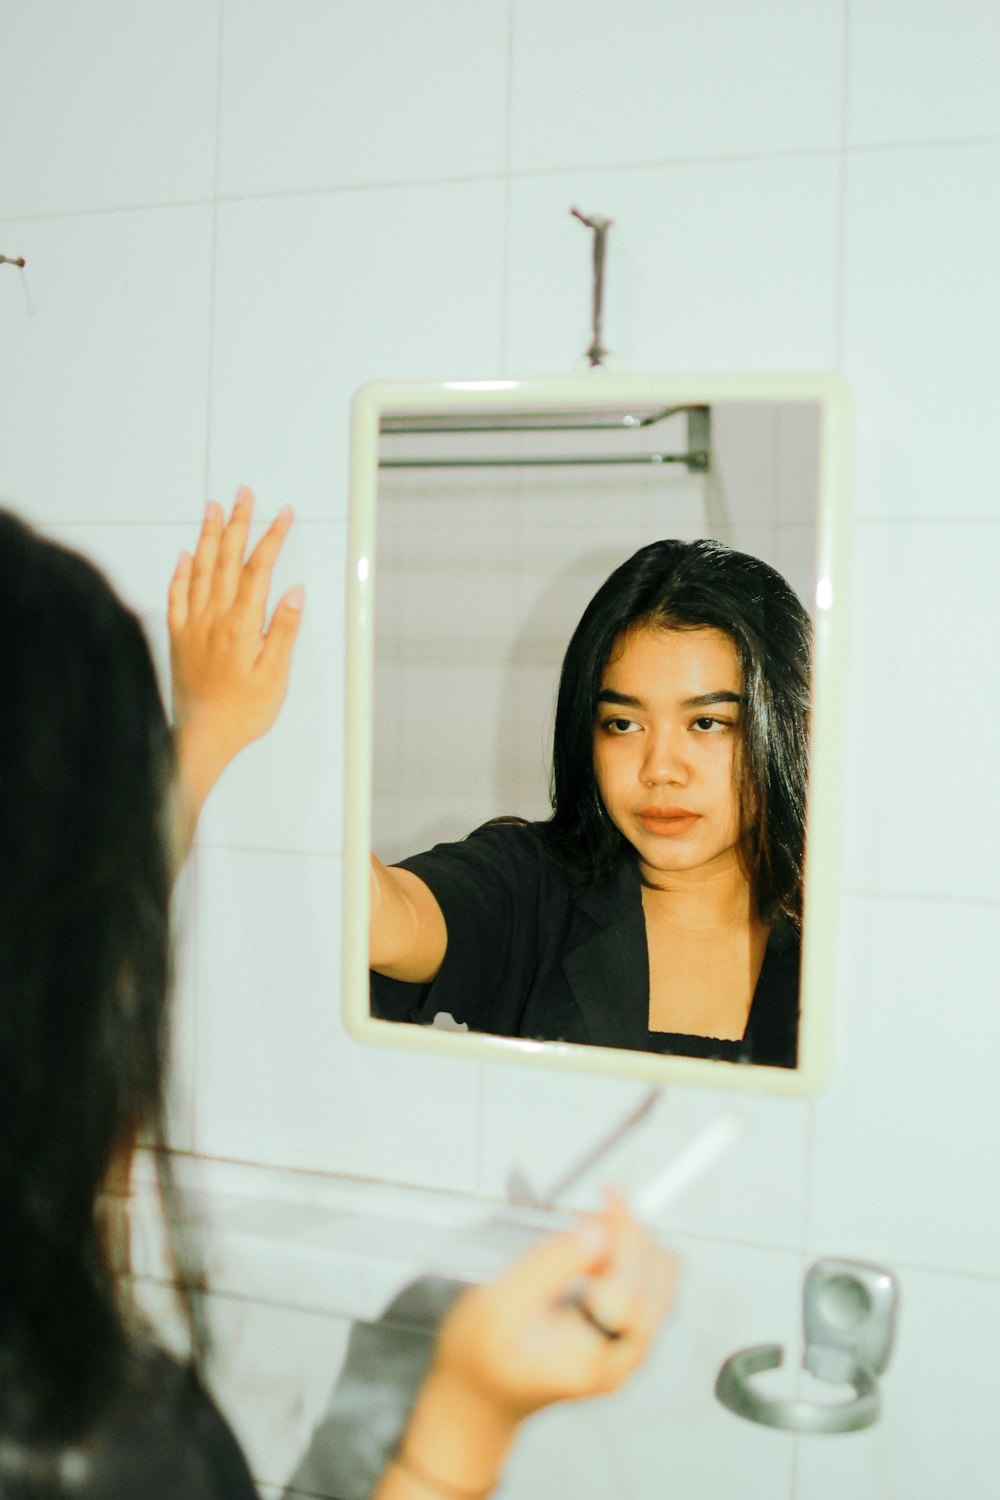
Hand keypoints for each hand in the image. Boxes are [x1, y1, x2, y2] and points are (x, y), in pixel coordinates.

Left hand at [168, 487, 302, 847]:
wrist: (202, 735)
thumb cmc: (242, 711)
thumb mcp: (275, 675)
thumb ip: (283, 630)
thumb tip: (293, 594)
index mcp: (241, 625)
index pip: (258, 570)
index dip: (271, 538)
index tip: (282, 514)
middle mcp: (214, 618)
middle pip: (226, 559)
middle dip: (237, 522)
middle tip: (243, 493)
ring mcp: (192, 625)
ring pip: (199, 569)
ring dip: (207, 536)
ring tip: (213, 508)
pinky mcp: (178, 637)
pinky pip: (176, 595)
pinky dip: (180, 572)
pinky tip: (184, 556)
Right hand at [434, 1191, 675, 1420]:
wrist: (478, 1397)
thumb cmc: (481, 1358)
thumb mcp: (500, 1306)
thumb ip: (550, 1266)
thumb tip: (598, 1231)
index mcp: (595, 1358)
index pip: (631, 1286)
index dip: (625, 1233)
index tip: (609, 1195)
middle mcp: (621, 1357)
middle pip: (657, 1282)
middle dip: (630, 1237)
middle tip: (592, 1212)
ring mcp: (626, 1349)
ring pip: (657, 1281)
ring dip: (629, 1246)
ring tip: (586, 1234)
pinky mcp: (622, 1337)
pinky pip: (644, 1288)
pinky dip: (625, 1259)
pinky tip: (593, 1251)